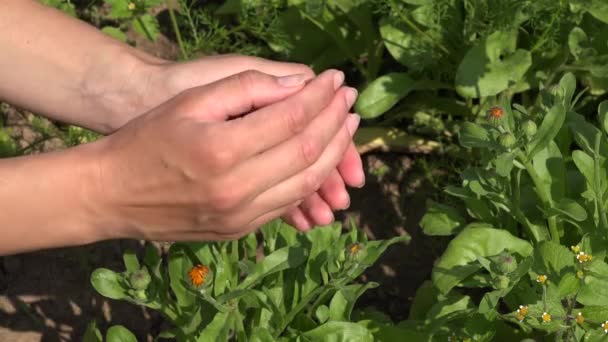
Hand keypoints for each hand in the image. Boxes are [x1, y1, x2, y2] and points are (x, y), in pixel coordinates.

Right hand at [88, 70, 358, 240]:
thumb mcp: (190, 103)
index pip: (292, 118)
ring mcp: (240, 215)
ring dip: (334, 153)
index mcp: (222, 149)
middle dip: (337, 123)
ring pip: (306, 183)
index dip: (321, 97)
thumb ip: (246, 88)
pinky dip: (311, 179)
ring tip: (346, 127)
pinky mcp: (240, 230)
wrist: (112, 196)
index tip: (337, 79)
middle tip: (350, 100)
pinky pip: (288, 203)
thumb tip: (298, 84)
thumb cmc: (145, 140)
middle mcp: (236, 188)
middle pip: (309, 152)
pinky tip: (321, 159)